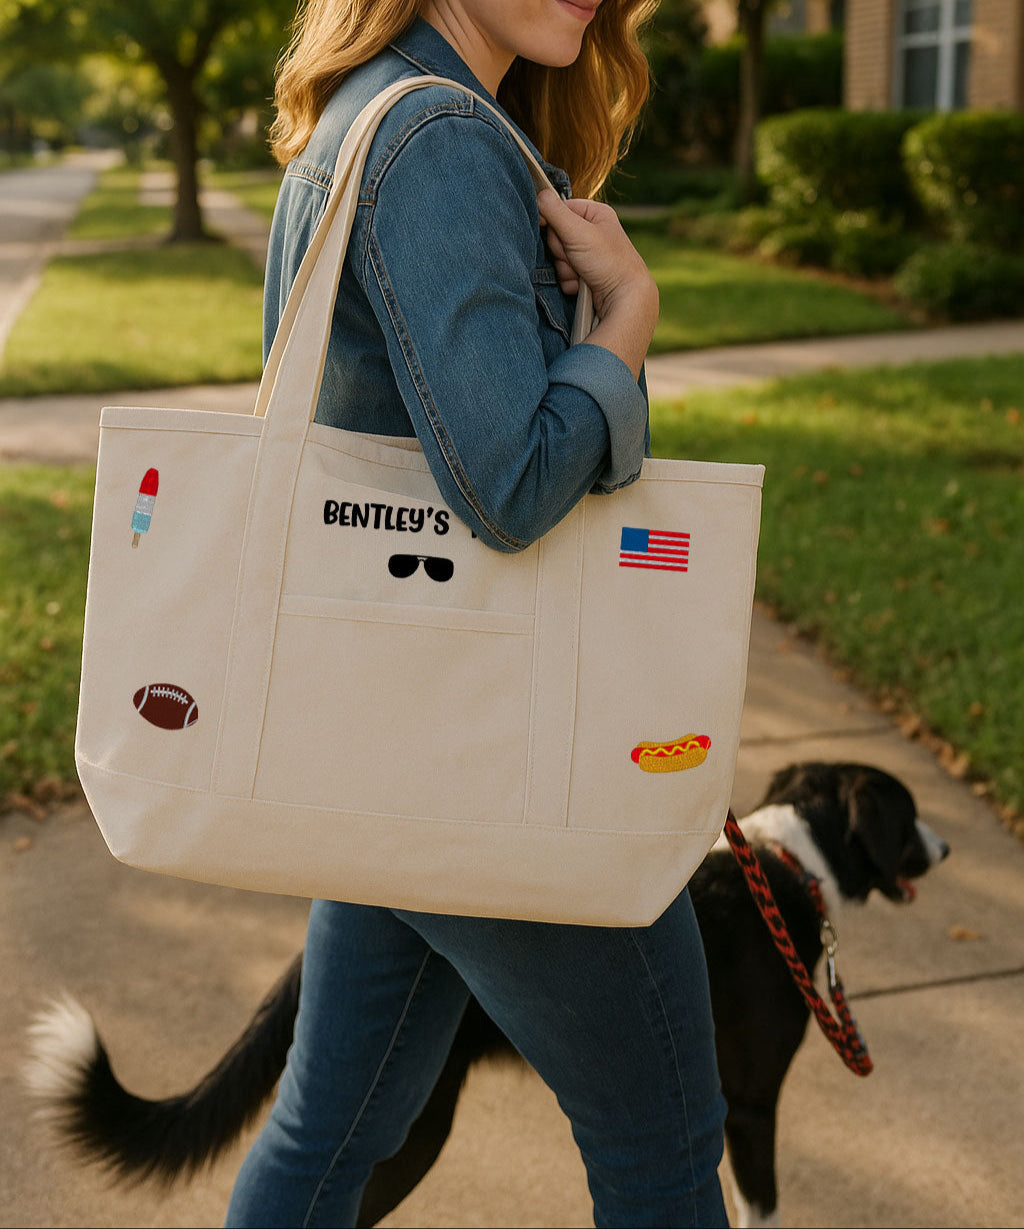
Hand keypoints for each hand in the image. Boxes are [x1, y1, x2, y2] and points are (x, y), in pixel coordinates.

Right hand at [537, 188, 657, 379]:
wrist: (624, 300)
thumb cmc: (608, 262)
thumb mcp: (579, 231)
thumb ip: (555, 212)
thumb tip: (539, 193)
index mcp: (595, 214)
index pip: (559, 209)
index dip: (554, 223)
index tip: (559, 234)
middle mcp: (592, 232)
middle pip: (555, 236)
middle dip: (562, 251)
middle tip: (576, 257)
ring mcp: (587, 255)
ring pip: (557, 258)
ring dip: (565, 268)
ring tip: (582, 273)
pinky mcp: (584, 274)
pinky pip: (562, 275)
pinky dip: (569, 281)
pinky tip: (583, 284)